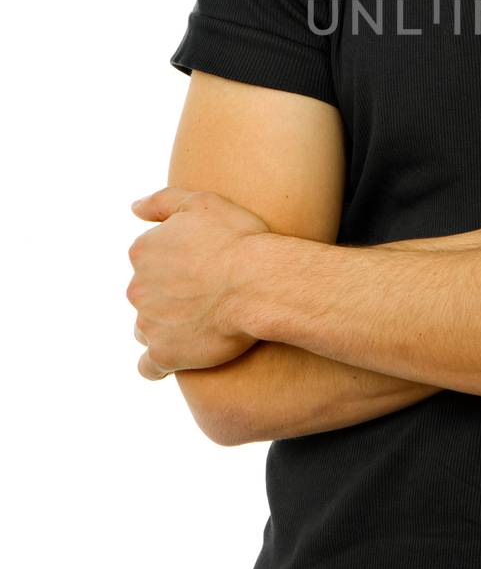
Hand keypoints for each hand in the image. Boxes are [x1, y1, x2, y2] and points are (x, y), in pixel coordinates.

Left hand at [127, 187, 266, 378]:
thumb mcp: (201, 203)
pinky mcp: (164, 354)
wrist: (259, 283)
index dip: (176, 264)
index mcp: (143, 251)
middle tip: (208, 296)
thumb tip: (133, 209)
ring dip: (166, 328)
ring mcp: (148, 323)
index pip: (148, 261)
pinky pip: (150, 367)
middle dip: (169, 297)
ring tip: (202, 326)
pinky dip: (161, 364)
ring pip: (147, 329)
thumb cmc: (237, 240)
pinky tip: (181, 357)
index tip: (202, 268)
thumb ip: (162, 202)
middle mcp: (137, 288)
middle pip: (147, 296)